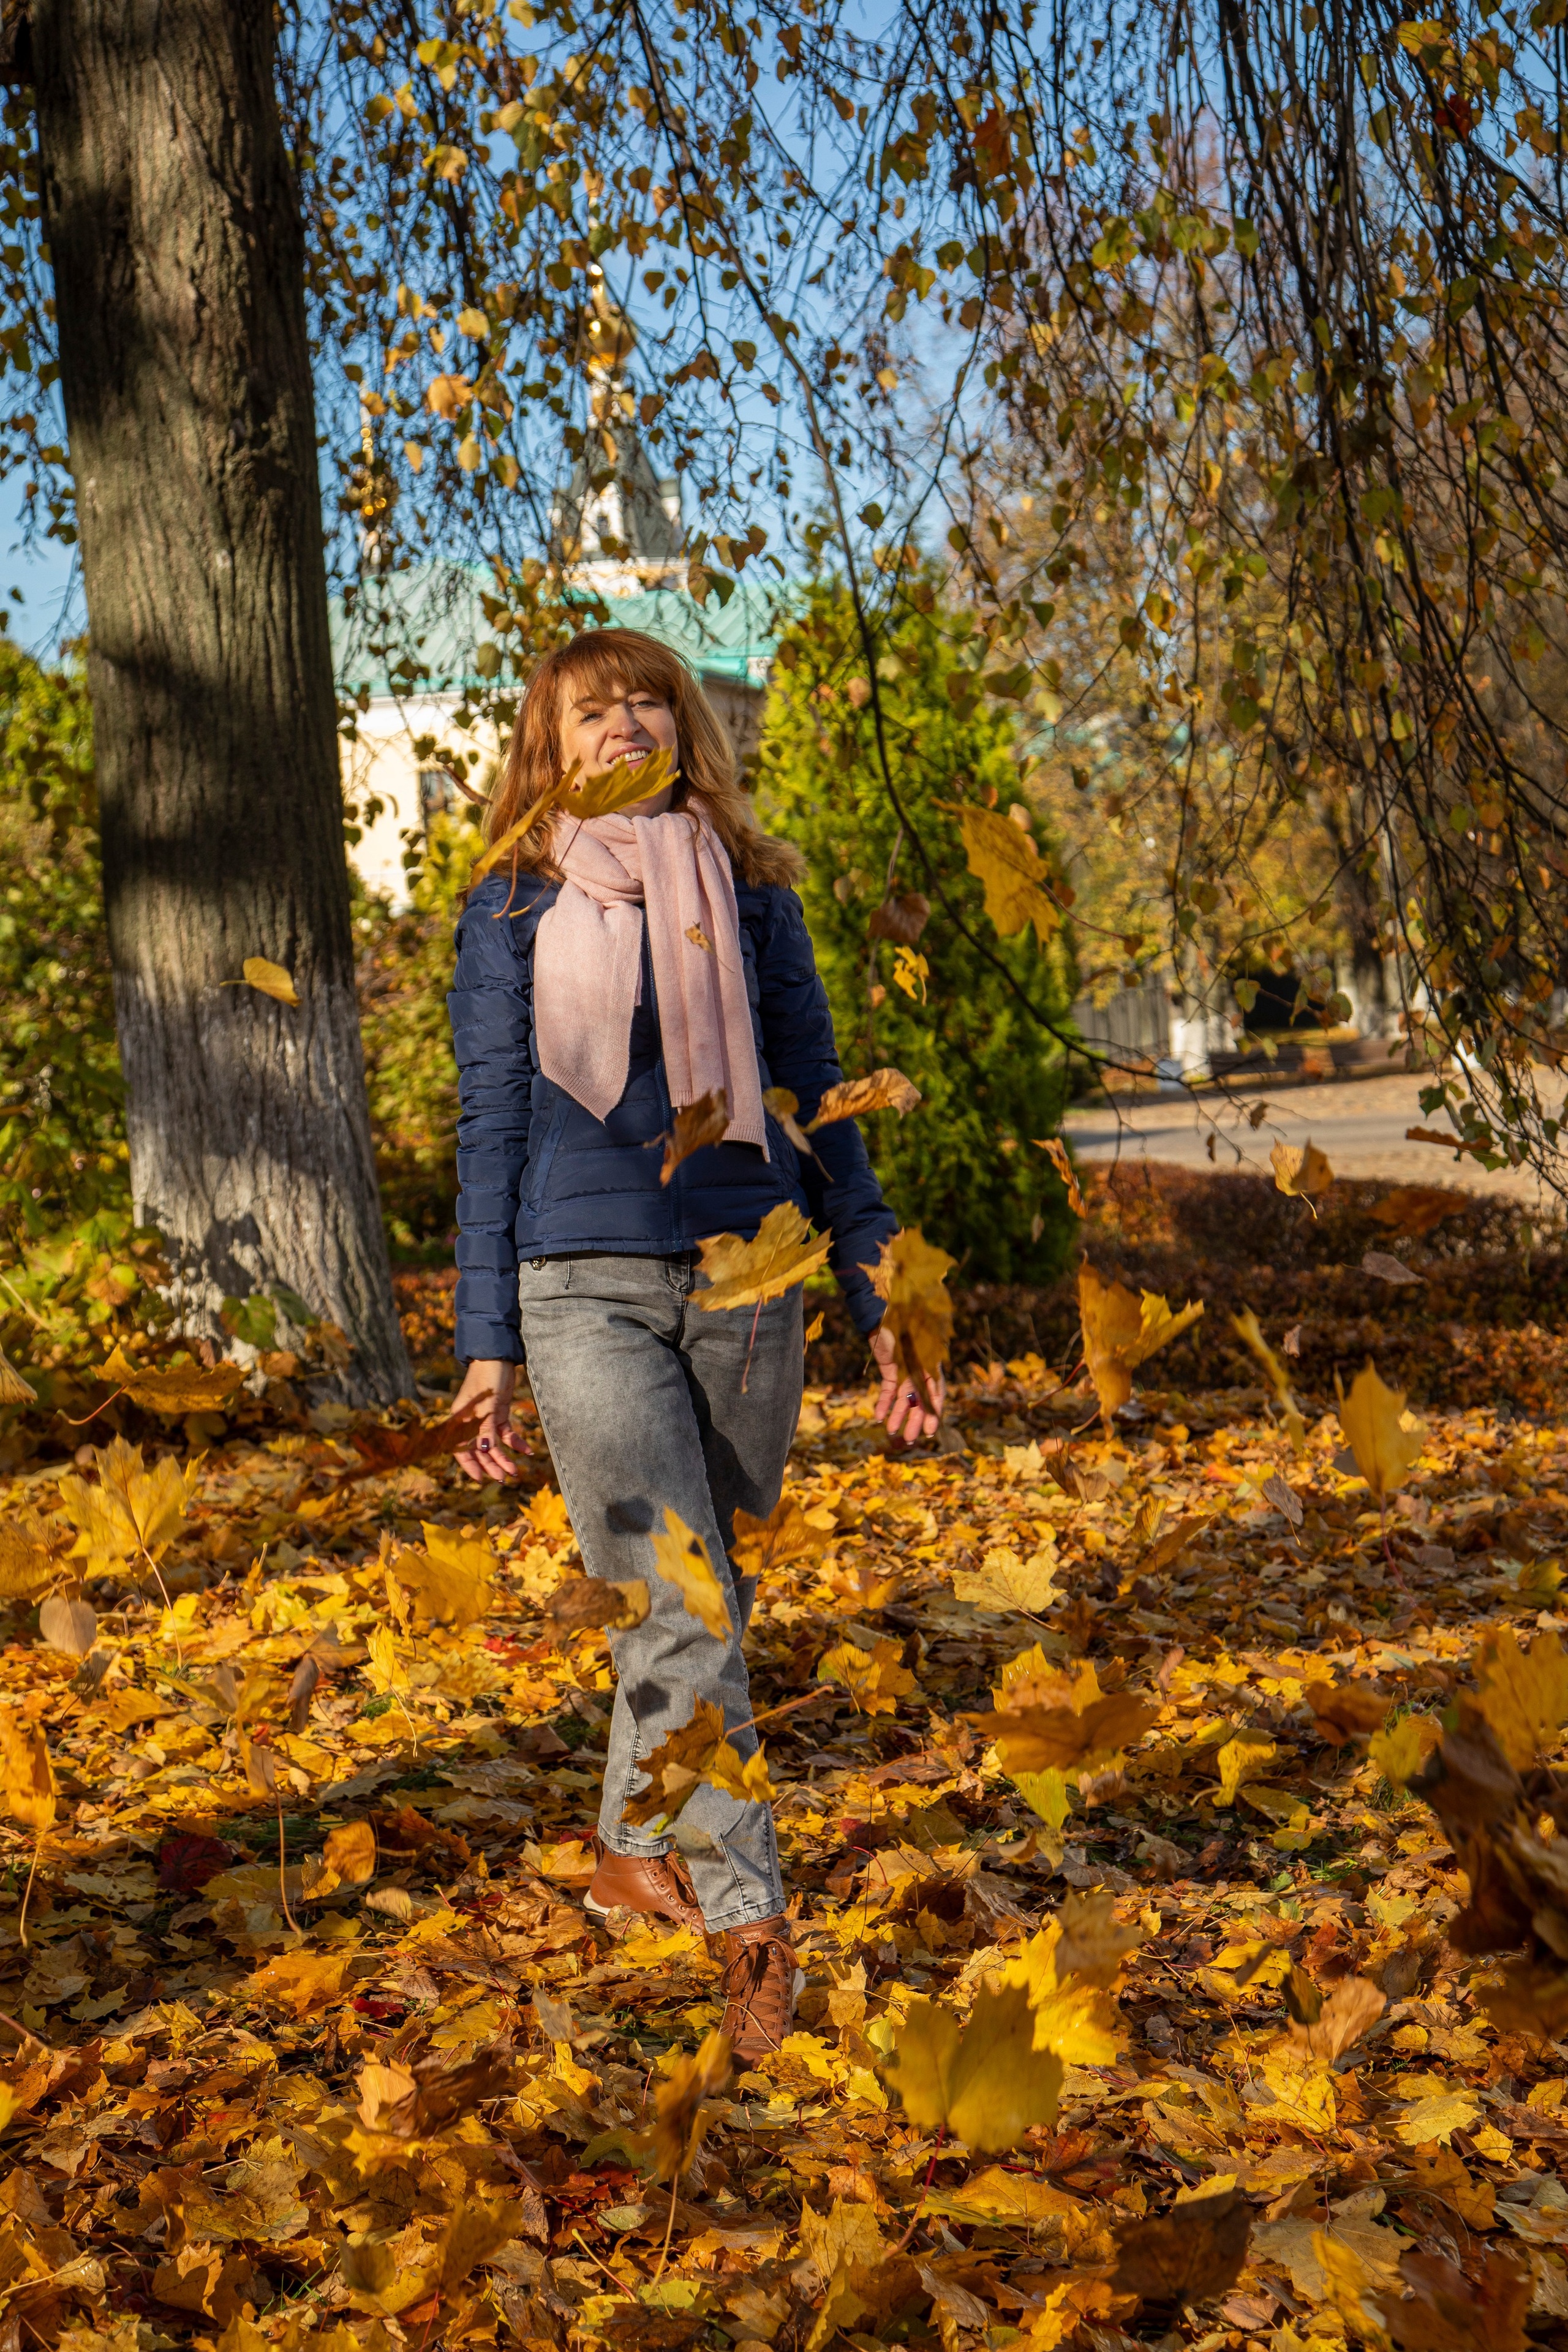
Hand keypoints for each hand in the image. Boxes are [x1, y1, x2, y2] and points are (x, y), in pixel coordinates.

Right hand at [451, 1359, 529, 1482]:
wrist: (498, 1358)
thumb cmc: (486, 1379)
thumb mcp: (487, 1407)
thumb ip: (486, 1430)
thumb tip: (486, 1451)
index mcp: (459, 1421)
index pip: (461, 1449)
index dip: (470, 1465)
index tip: (480, 1480)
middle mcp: (470, 1423)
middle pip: (480, 1450)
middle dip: (492, 1465)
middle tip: (504, 1479)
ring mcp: (485, 1419)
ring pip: (494, 1444)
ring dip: (504, 1458)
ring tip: (515, 1471)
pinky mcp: (499, 1414)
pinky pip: (506, 1433)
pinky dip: (515, 1442)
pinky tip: (527, 1451)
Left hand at [869, 1324, 944, 1445]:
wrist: (884, 1313)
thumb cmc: (907, 1327)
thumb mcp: (921, 1351)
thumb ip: (929, 1373)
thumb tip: (938, 1400)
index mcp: (932, 1368)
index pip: (936, 1396)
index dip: (933, 1414)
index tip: (929, 1431)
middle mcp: (920, 1372)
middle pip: (918, 1402)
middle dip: (914, 1421)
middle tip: (910, 1440)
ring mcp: (904, 1371)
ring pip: (902, 1399)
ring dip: (897, 1416)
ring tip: (891, 1432)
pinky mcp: (889, 1369)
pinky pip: (887, 1390)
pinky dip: (883, 1403)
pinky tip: (878, 1416)